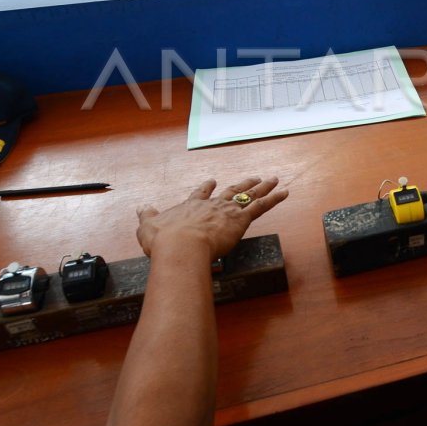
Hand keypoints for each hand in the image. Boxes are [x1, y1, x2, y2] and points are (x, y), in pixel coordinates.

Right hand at [136, 177, 287, 259]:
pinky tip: (285, 192)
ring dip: (263, 187)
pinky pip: (262, 206)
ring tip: (274, 180)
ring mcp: (227, 210)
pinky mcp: (240, 219)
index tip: (212, 182)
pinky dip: (275, 198)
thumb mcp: (148, 227)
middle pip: (231, 191)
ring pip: (249, 195)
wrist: (180, 246)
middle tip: (253, 178)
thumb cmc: (164, 241)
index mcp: (191, 206)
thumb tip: (141, 207)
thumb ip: (147, 217)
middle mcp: (211, 205)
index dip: (207, 188)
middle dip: (243, 184)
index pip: (201, 194)